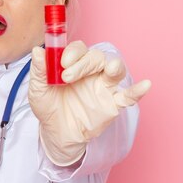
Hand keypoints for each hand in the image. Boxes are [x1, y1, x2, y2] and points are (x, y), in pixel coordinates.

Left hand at [28, 41, 150, 165]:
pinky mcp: (112, 104)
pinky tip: (145, 85)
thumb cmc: (49, 107)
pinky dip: (137, 91)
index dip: (73, 53)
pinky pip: (128, 96)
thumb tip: (37, 50)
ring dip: (115, 66)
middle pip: (96, 57)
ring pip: (115, 70)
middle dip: (84, 63)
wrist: (56, 134)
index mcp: (74, 64)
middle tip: (68, 76)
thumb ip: (39, 70)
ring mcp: (104, 87)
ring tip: (111, 68)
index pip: (79, 49)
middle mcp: (91, 71)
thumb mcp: (38, 90)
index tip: (62, 63)